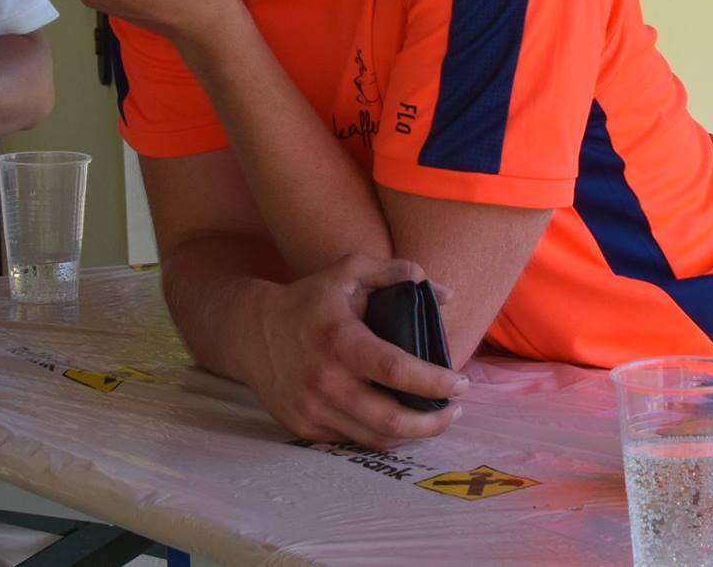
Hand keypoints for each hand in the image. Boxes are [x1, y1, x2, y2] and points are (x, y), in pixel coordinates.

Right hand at [243, 255, 465, 446]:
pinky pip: (352, 441)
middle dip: (433, 422)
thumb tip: (445, 292)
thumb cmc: (309, 300)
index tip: (460, 382)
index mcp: (340, 339)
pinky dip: (380, 436)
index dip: (434, 382)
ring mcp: (313, 408)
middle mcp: (325, 380)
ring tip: (433, 419)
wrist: (251, 332)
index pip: (396, 370)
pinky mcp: (304, 427)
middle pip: (390, 420)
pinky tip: (397, 423)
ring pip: (375, 438)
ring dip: (413, 434)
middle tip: (455, 410)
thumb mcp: (349, 272)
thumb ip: (396, 272)